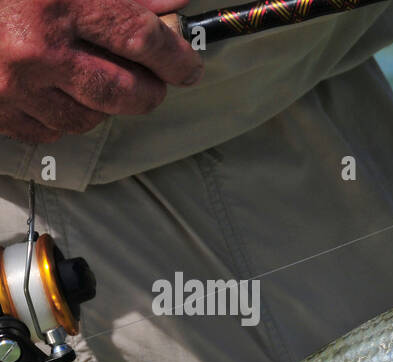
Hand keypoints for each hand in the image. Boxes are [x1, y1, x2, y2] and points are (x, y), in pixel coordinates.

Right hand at [0, 0, 201, 142]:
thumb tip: (171, 2)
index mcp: (57, 2)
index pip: (143, 39)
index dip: (177, 56)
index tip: (188, 64)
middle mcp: (37, 50)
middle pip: (129, 94)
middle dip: (150, 89)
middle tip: (153, 78)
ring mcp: (12, 86)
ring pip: (91, 118)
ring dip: (104, 104)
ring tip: (95, 78)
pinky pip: (49, 130)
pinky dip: (62, 115)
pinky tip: (55, 90)